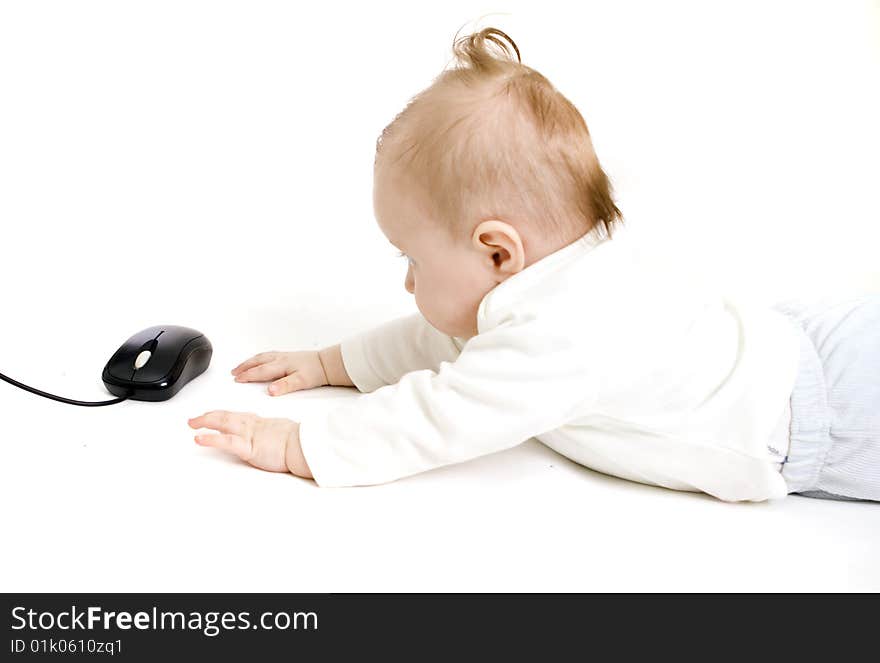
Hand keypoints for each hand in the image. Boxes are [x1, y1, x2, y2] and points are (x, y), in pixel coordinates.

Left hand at [188, 410, 311, 477]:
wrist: (304, 445)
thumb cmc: (299, 441)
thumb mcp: (284, 434)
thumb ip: (275, 435)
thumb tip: (276, 438)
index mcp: (261, 422)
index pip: (237, 416)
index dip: (223, 415)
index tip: (214, 416)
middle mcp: (252, 425)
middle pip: (226, 416)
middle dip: (209, 416)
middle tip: (195, 418)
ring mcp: (249, 435)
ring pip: (223, 423)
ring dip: (205, 421)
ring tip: (192, 423)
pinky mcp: (248, 447)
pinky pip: (225, 441)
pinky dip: (210, 438)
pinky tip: (198, 437)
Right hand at [231, 350, 328, 395]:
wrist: (327, 363)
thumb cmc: (315, 372)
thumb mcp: (300, 382)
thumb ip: (284, 386)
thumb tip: (270, 391)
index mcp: (281, 365)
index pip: (260, 371)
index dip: (247, 375)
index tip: (236, 379)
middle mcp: (280, 358)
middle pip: (257, 362)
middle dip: (244, 367)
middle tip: (233, 372)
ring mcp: (283, 356)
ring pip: (262, 357)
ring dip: (250, 361)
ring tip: (241, 366)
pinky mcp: (287, 356)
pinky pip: (268, 355)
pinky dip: (259, 358)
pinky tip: (259, 360)